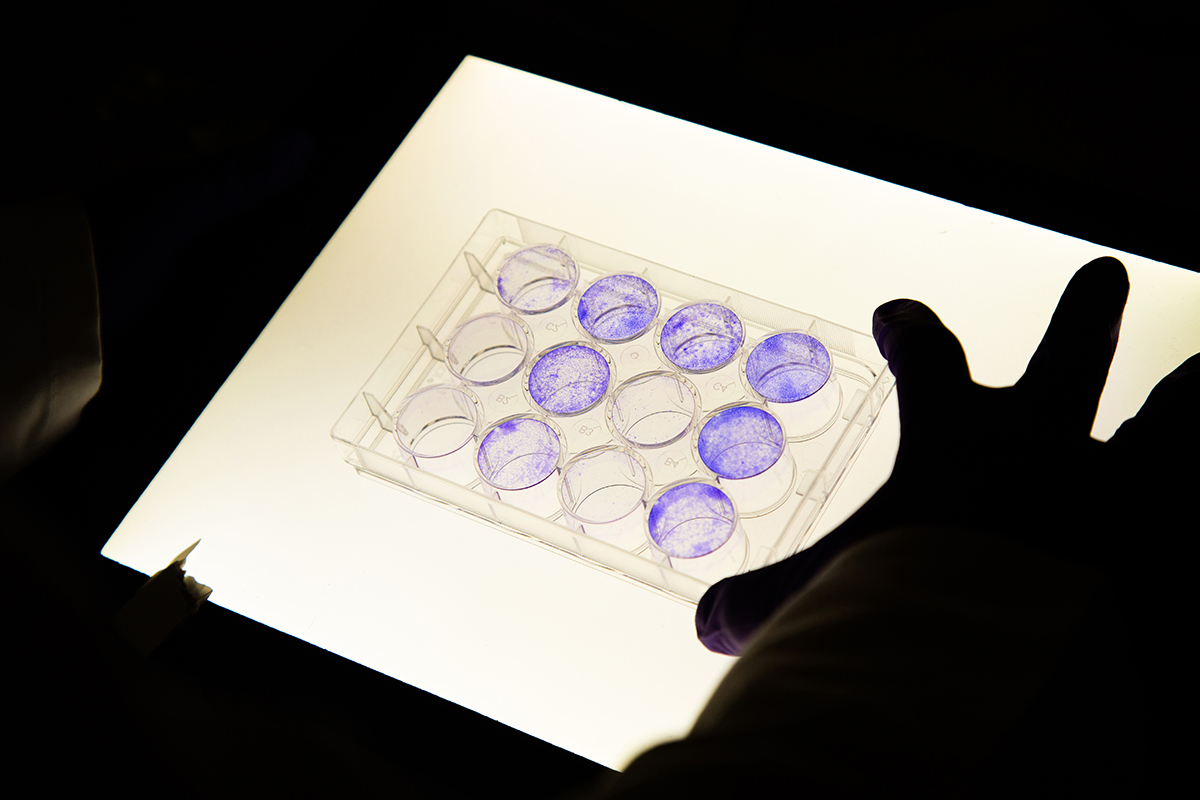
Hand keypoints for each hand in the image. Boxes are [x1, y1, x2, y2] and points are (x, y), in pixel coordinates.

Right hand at [696, 256, 1199, 655]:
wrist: (1021, 651)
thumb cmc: (916, 598)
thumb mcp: (823, 594)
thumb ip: (765, 604)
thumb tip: (707, 622)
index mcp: (961, 436)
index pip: (929, 358)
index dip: (911, 330)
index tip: (896, 313)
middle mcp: (1052, 446)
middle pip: (1072, 359)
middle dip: (1081, 317)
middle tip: (1101, 274)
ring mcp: (1120, 488)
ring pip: (1173, 419)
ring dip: (1185, 401)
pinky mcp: (1164, 538)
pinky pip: (1189, 503)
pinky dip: (1184, 488)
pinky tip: (1186, 510)